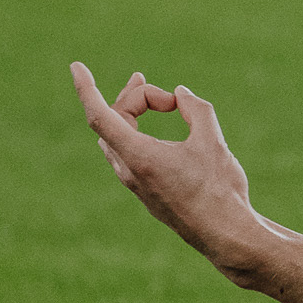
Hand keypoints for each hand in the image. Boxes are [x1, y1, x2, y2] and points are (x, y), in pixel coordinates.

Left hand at [70, 63, 264, 279]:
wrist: (226, 235)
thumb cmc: (218, 189)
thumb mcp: (211, 140)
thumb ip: (195, 109)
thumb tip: (181, 94)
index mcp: (139, 157)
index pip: (100, 116)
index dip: (86, 88)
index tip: (76, 67)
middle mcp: (130, 172)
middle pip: (112, 123)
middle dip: (130, 98)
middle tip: (149, 83)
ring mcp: (137, 186)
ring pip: (117, 141)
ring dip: (131, 116)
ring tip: (156, 101)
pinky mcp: (148, 194)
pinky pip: (129, 156)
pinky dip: (139, 134)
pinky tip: (160, 133)